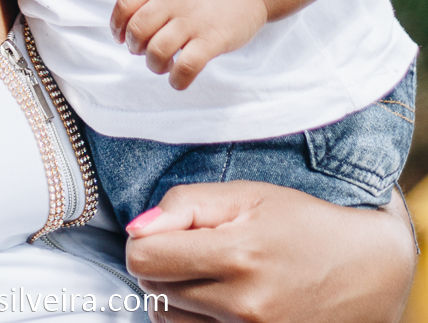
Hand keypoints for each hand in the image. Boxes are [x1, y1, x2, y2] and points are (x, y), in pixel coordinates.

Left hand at [110, 0, 267, 88]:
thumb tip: (128, 22)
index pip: (125, 4)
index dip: (117, 25)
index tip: (120, 37)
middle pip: (137, 30)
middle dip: (135, 47)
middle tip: (143, 51)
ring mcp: (193, 19)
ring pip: (157, 51)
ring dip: (154, 65)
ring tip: (162, 64)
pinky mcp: (213, 39)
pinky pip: (186, 66)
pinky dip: (177, 79)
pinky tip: (178, 79)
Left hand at [126, 181, 416, 322]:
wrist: (365, 271)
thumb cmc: (304, 223)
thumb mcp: (248, 194)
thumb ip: (186, 204)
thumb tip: (138, 228)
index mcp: (238, 256)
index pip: (145, 259)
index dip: (147, 240)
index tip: (166, 231)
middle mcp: (242, 307)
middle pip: (154, 290)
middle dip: (165, 265)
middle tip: (197, 248)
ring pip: (168, 320)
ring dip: (176, 296)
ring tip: (212, 273)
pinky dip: (195, 319)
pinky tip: (218, 299)